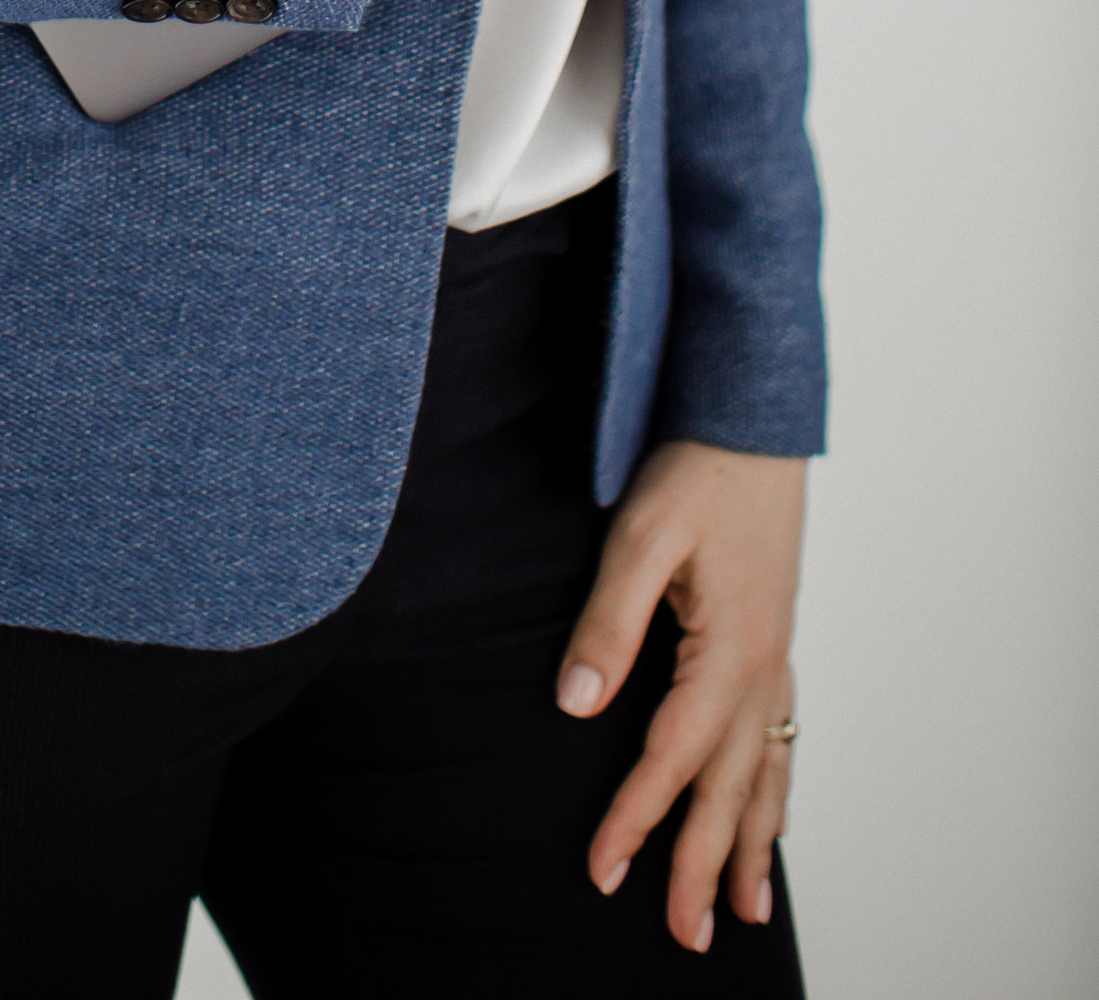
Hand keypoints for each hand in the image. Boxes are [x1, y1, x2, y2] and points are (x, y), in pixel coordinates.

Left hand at [558, 441, 806, 953]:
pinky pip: (781, 737)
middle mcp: (762, 666)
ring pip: (765, 772)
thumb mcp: (640, 539)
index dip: (637, 817)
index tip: (604, 869)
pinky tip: (772, 818)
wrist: (755, 420)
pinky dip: (775, 791)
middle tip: (685, 934)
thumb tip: (574, 706)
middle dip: (704, 863)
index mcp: (728, 650)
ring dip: (751, 843)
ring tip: (744, 910)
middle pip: (728, 786)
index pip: (672, 756)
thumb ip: (608, 624)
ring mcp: (775, 656)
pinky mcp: (773, 641)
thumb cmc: (695, 470)